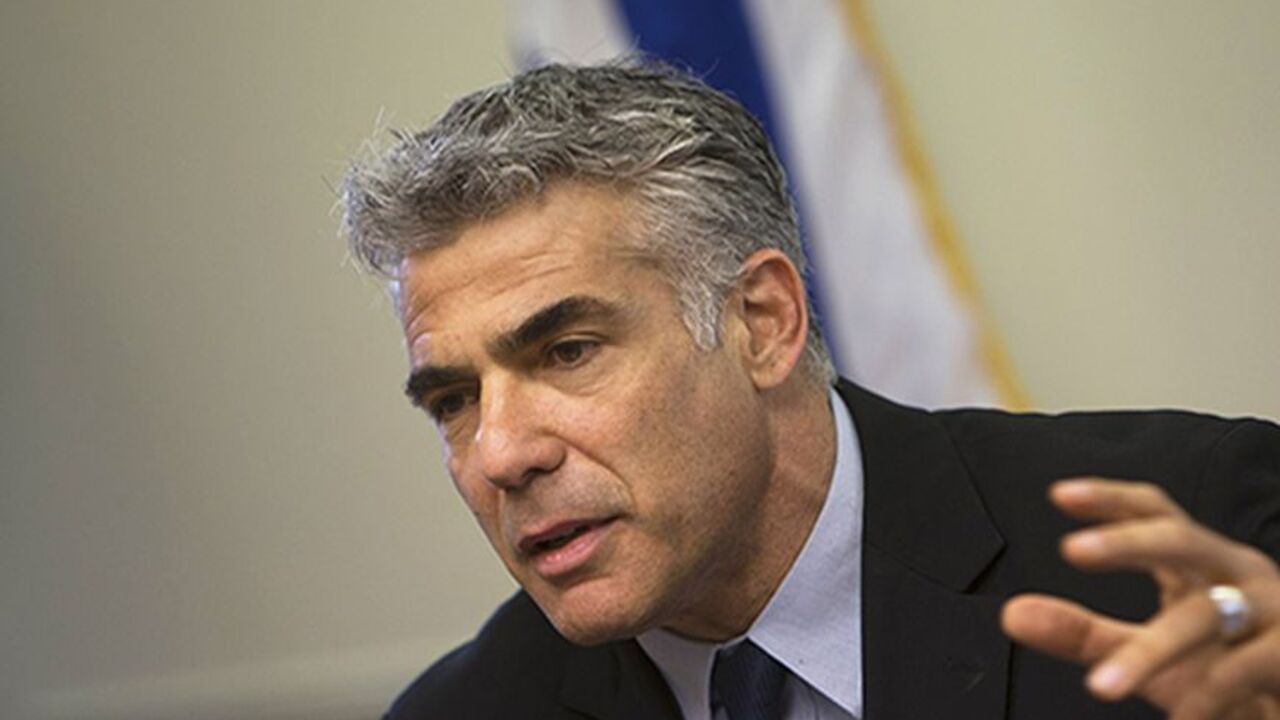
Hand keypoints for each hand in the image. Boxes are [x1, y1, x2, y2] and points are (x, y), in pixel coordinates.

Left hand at [1001, 477, 1279, 719]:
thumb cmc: (1223, 666)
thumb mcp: (1144, 649)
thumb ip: (1081, 633)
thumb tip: (1013, 614)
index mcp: (1199, 562)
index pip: (1154, 513)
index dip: (1111, 499)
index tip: (1060, 494)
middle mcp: (1236, 573)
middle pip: (1180, 540)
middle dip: (1128, 542)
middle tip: (1074, 549)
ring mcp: (1271, 610)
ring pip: (1204, 617)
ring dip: (1150, 653)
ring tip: (1101, 687)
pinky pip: (1246, 668)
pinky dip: (1207, 694)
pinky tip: (1180, 715)